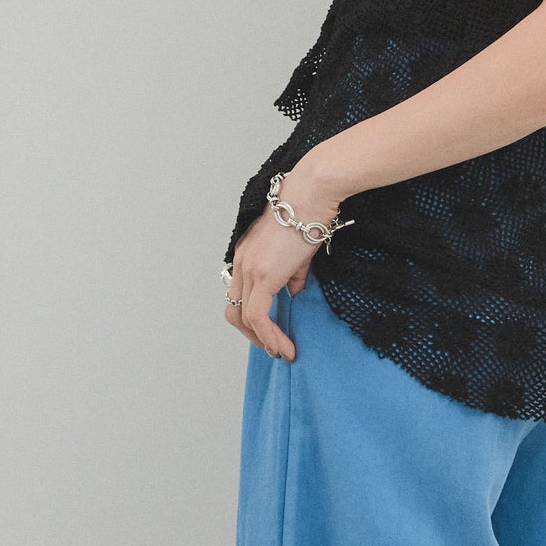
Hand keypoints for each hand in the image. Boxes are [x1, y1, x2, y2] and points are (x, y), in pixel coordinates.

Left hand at [224, 162, 346, 359]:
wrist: (312, 193)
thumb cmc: (309, 212)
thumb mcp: (298, 250)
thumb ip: (291, 275)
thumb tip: (292, 294)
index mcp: (246, 253)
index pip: (239, 294)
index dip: (251, 317)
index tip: (270, 330)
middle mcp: (241, 262)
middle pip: (233, 311)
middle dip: (252, 334)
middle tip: (272, 346)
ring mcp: (249, 269)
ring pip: (243, 318)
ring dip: (263, 340)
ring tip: (282, 351)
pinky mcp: (263, 276)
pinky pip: (258, 317)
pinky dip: (270, 336)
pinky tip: (284, 346)